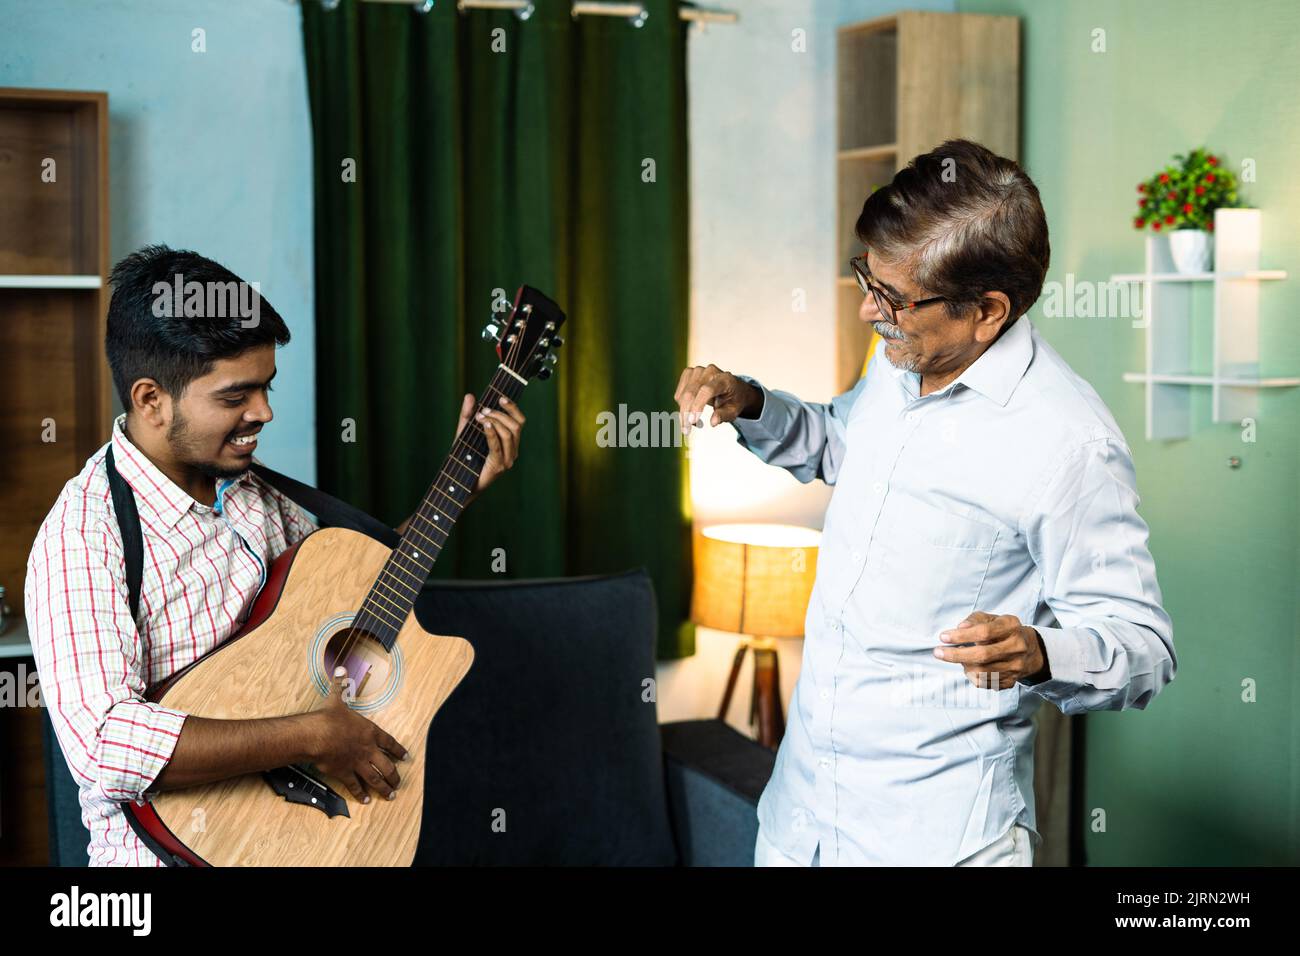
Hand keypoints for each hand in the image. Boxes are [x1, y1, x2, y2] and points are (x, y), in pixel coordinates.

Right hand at [310, 667, 408, 803]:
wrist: (317, 735)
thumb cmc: (328, 717)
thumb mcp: (337, 698)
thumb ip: (340, 685)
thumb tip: (339, 669)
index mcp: (369, 731)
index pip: (389, 742)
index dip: (398, 750)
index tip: (406, 757)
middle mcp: (367, 749)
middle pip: (386, 765)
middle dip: (394, 775)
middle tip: (398, 783)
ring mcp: (357, 762)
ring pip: (375, 778)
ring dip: (384, 787)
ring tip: (390, 795)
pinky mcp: (345, 773)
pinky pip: (355, 786)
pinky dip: (360, 793)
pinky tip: (365, 800)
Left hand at [453, 392, 524, 493]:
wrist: (460, 483)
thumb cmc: (464, 458)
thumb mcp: (465, 433)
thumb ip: (467, 415)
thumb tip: (470, 396)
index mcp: (510, 443)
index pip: (520, 422)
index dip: (512, 408)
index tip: (500, 397)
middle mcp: (513, 451)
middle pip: (516, 426)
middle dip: (500, 414)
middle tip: (484, 410)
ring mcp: (507, 460)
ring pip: (509, 434)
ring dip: (494, 421)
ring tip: (480, 416)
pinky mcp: (499, 466)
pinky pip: (497, 445)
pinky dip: (491, 433)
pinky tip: (484, 424)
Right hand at [673, 363, 762, 430]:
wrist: (731, 388)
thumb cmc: (733, 400)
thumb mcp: (734, 411)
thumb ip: (724, 415)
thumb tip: (713, 422)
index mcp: (724, 379)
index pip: (707, 390)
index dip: (698, 405)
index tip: (692, 421)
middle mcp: (710, 371)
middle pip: (691, 393)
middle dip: (686, 413)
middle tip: (686, 431)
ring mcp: (698, 371)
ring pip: (683, 395)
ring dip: (684, 412)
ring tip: (694, 423)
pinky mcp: (688, 373)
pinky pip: (679, 394)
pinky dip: (682, 406)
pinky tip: (691, 411)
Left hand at [933, 612, 1048, 689]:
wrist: (1028, 650)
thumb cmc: (1003, 631)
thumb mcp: (991, 618)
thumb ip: (974, 619)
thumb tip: (960, 627)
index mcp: (1012, 627)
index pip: (984, 632)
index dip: (961, 636)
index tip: (944, 637)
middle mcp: (1017, 647)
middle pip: (983, 655)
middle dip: (956, 655)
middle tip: (938, 652)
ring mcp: (1016, 666)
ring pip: (982, 672)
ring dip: (963, 665)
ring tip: (958, 657)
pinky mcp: (1011, 681)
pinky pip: (984, 682)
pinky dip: (971, 675)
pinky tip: (969, 666)